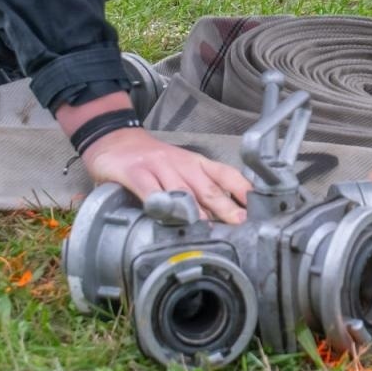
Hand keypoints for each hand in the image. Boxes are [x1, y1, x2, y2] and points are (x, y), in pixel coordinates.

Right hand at [81, 128, 251, 223]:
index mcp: (197, 164)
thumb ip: (196, 194)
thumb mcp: (180, 170)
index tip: (256, 212)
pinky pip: (149, 188)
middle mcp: (182, 164)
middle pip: (208, 188)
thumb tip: (220, 223)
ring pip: (181, 191)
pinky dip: (159, 202)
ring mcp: (159, 167)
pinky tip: (166, 214)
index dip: (242, 192)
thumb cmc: (152, 161)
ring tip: (207, 231)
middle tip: (239, 226)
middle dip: (226, 209)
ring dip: (195, 212)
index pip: (226, 175)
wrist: (115, 140)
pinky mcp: (136, 172)